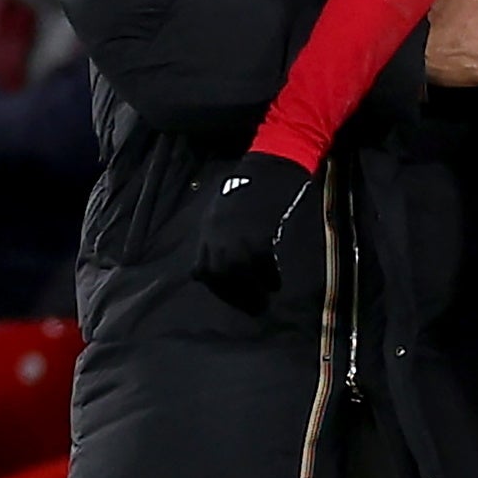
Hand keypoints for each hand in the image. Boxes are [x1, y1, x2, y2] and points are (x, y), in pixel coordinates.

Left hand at [194, 153, 313, 316]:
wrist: (267, 169)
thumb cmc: (248, 187)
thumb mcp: (222, 211)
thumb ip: (219, 234)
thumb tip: (224, 259)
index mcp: (207, 232)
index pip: (202, 271)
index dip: (217, 287)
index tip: (231, 296)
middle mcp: (217, 238)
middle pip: (220, 278)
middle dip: (236, 297)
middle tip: (252, 307)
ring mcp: (237, 238)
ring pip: (240, 276)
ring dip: (253, 292)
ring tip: (264, 301)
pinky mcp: (258, 237)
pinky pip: (262, 266)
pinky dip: (269, 276)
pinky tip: (275, 281)